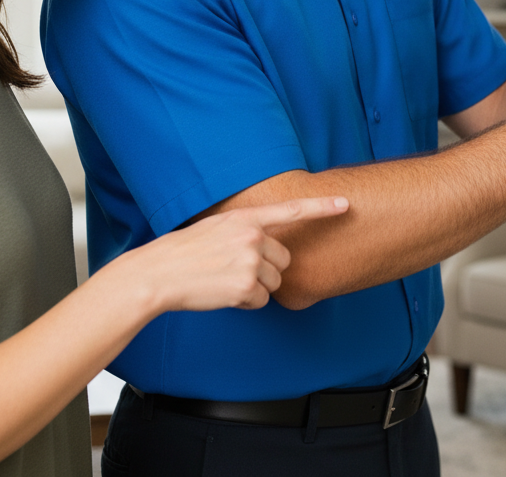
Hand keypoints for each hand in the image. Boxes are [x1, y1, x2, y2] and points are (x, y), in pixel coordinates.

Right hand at [135, 197, 348, 313]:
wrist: (159, 273)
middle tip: (235, 269)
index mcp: (246, 218)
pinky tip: (223, 293)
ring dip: (256, 287)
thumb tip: (267, 247)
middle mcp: (253, 236)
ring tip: (225, 280)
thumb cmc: (184, 252)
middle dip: (267, 269)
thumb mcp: (217, 228)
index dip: (322, 208)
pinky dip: (246, 302)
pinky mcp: (247, 286)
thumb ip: (246, 232)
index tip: (346, 205)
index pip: (292, 210)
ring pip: (274, 282)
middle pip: (284, 260)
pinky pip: (261, 300)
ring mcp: (251, 261)